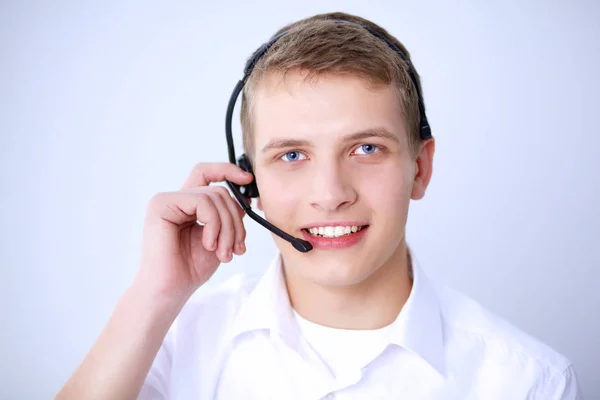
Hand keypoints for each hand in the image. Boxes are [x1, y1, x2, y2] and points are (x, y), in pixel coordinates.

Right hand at [134, 162, 253, 300]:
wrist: (169, 291)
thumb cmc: (191, 269)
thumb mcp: (220, 238)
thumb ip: (229, 216)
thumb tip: (245, 198)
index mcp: (187, 204)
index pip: (208, 173)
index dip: (229, 171)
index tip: (248, 180)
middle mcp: (176, 198)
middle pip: (219, 190)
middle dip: (236, 220)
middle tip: (237, 248)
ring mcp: (166, 200)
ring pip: (215, 196)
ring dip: (228, 227)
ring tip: (224, 253)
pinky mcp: (161, 205)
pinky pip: (202, 202)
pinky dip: (214, 224)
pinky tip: (209, 245)